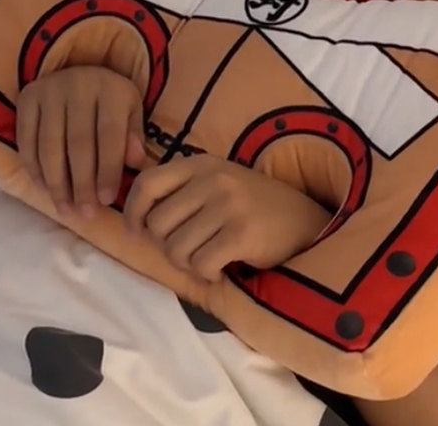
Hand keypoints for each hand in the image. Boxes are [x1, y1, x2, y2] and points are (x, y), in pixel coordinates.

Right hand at [16, 66, 146, 217]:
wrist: (82, 73)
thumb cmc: (112, 100)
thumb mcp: (131, 112)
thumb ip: (134, 136)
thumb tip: (135, 163)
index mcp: (111, 89)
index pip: (110, 135)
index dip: (108, 170)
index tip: (107, 201)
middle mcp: (79, 86)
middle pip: (78, 144)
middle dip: (82, 184)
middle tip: (85, 213)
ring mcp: (49, 90)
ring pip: (50, 145)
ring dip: (57, 183)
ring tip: (65, 209)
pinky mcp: (27, 97)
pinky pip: (27, 139)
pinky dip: (35, 168)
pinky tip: (44, 189)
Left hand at [124, 155, 331, 281]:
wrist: (304, 219)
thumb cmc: (251, 205)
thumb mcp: (215, 184)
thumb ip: (179, 192)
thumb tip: (134, 222)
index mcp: (201, 164)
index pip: (147, 184)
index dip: (133, 212)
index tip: (137, 231)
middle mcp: (213, 179)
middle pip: (158, 224)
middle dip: (166, 246)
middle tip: (189, 248)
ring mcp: (229, 204)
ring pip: (176, 249)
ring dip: (188, 263)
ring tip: (209, 255)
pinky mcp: (243, 233)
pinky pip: (201, 265)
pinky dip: (208, 274)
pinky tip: (222, 266)